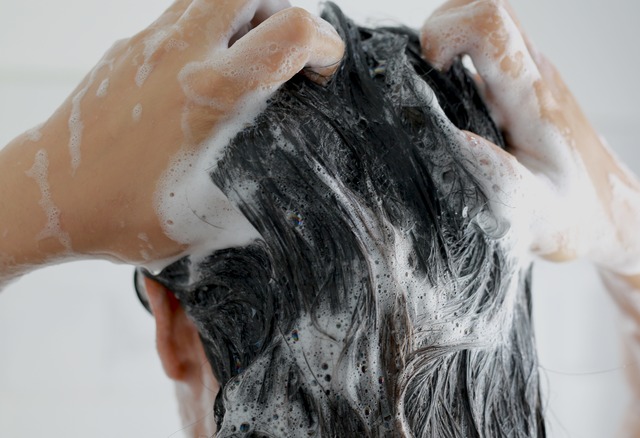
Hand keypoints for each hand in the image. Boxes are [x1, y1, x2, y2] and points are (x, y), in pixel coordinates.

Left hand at [0, 0, 343, 265]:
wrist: (47, 198)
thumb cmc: (124, 214)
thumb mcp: (213, 220)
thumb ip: (264, 195)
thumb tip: (295, 191)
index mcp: (213, 93)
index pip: (293, 30)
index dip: (325, 44)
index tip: (322, 71)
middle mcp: (182, 54)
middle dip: (282, 12)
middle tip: (284, 54)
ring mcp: (149, 45)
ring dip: (242, 19)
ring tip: (245, 65)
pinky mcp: (126, 49)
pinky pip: (179, 21)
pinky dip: (206, 36)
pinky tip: (199, 84)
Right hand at [421, 0, 639, 274]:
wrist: (612, 212)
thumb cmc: (576, 215)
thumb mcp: (537, 216)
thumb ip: (500, 183)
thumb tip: (456, 140)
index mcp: (533, 97)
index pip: (490, 24)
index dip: (445, 33)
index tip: (432, 74)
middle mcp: (533, 75)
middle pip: (484, 8)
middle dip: (441, 31)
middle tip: (427, 80)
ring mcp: (530, 77)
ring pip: (485, 27)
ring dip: (448, 48)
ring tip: (434, 97)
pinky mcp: (522, 88)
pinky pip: (484, 53)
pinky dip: (456, 66)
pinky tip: (451, 111)